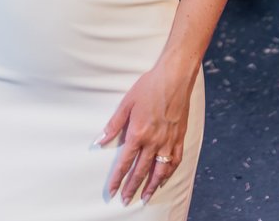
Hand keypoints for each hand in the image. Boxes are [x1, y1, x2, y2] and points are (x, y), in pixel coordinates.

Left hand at [100, 64, 192, 205]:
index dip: (117, 179)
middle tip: (126, 200)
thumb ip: (113, 125)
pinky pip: (175, 161)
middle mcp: (154, 141)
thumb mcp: (126, 104)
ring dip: (151, 186)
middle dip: (132, 187)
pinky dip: (169, 173)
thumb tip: (99, 141)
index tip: (112, 192)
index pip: (125, 163)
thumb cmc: (149, 87)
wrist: (174, 78)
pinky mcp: (179, 138)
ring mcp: (168, 141)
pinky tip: (164, 179)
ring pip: (160, 170)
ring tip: (145, 197)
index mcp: (138, 134)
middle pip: (141, 171)